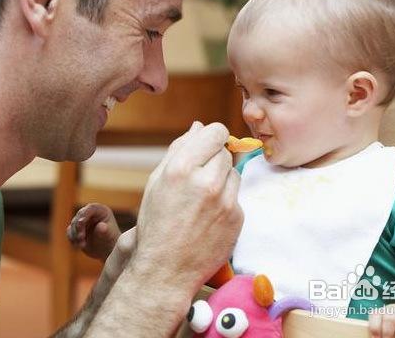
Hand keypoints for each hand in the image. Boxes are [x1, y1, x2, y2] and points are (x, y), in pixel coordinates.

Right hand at [67, 203, 120, 261]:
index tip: (81, 222)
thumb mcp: (109, 236)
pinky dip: (73, 239)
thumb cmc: (111, 241)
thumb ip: (104, 230)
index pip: (91, 208)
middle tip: (81, 238)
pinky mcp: (77, 229)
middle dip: (78, 227)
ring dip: (75, 235)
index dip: (84, 214)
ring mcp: (83, 221)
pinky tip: (79, 246)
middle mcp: (91, 213)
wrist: (107, 251)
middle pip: (79, 216)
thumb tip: (101, 226)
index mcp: (101, 210)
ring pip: (73, 224)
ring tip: (82, 245)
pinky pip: (70, 232)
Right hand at [133, 121, 242, 294]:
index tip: (207, 146)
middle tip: (199, 179)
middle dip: (214, 160)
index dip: (212, 137)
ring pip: (234, 172)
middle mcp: (206, 181)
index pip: (216, 131)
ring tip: (203, 199)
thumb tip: (198, 126)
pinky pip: (237, 196)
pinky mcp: (237, 217)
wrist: (166, 268)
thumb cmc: (157, 223)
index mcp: (182, 167)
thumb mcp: (157, 181)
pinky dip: (227, 201)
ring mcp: (225, 200)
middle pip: (226, 151)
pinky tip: (210, 216)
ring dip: (222, 179)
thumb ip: (179, 149)